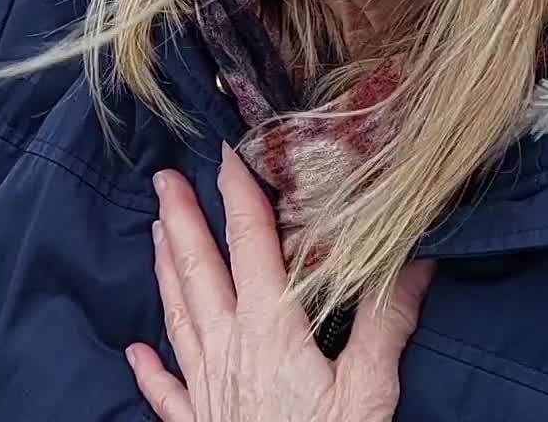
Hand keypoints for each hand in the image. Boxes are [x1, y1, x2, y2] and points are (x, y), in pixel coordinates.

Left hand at [127, 144, 435, 421]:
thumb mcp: (370, 391)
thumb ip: (385, 325)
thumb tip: (412, 263)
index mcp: (269, 330)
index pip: (251, 246)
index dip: (240, 198)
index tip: (227, 155)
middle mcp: (228, 349)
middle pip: (198, 270)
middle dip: (181, 221)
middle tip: (164, 178)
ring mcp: (207, 389)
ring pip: (177, 316)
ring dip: (164, 271)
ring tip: (153, 232)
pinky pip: (167, 393)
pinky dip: (151, 370)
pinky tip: (136, 353)